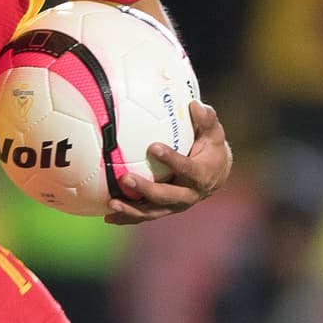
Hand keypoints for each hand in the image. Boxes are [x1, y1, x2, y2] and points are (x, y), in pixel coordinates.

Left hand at [105, 101, 232, 225]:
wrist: (215, 175)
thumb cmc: (210, 148)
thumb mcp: (213, 132)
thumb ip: (206, 119)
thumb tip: (195, 105)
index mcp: (202, 175)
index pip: (186, 169)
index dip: (171, 159)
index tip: (153, 147)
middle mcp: (188, 195)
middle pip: (166, 195)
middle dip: (146, 189)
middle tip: (125, 178)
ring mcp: (174, 205)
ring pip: (153, 211)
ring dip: (131, 209)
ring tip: (112, 203)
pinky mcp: (163, 210)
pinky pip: (144, 215)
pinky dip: (127, 217)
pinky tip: (107, 217)